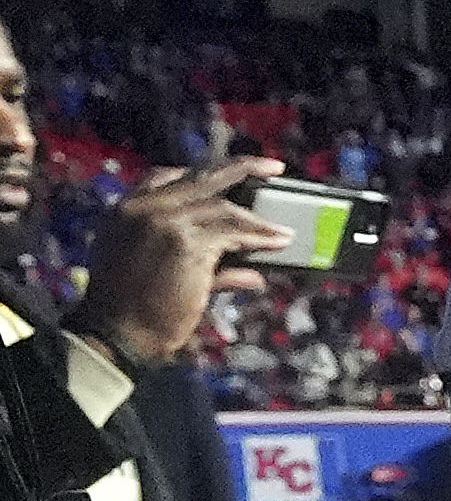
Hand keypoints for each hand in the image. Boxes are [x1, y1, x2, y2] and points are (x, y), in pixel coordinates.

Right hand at [77, 160, 293, 364]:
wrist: (116, 333)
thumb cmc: (131, 308)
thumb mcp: (153, 269)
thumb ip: (204, 263)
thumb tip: (254, 274)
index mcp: (126, 209)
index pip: (166, 176)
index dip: (201, 173)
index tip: (230, 171)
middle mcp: (143, 208)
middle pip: (202, 179)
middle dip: (243, 168)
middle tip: (272, 167)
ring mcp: (165, 222)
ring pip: (224, 209)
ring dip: (258, 222)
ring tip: (283, 231)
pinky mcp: (188, 243)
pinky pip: (234, 234)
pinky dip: (260, 238)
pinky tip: (277, 243)